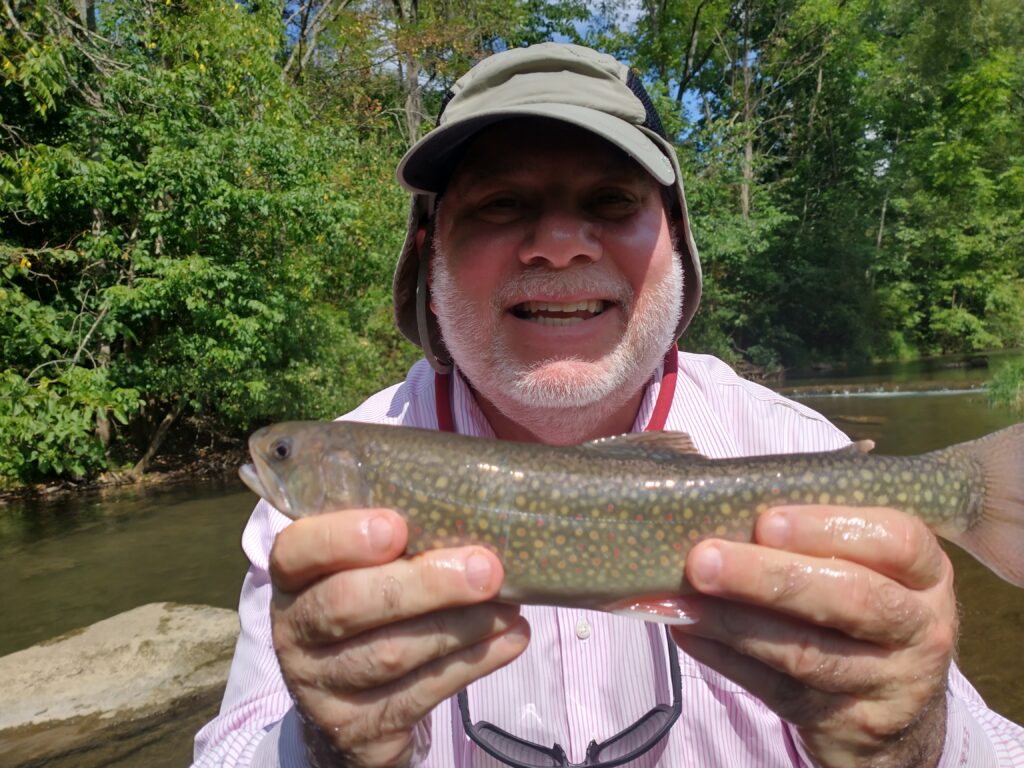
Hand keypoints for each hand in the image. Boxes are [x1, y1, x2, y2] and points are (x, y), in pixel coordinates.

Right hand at [269, 508, 529, 766]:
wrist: (354, 704)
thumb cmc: (375, 604)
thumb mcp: (367, 567)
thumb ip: (399, 533)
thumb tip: (476, 498)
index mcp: (293, 577)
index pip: (297, 550)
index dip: (342, 537)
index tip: (396, 526)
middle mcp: (295, 631)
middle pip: (348, 603)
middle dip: (425, 584)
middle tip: (486, 569)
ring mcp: (321, 686)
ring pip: (391, 653)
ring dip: (461, 625)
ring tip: (509, 606)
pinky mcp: (357, 729)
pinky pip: (419, 694)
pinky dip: (472, 663)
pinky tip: (509, 639)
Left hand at [672, 505, 956, 767]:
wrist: (894, 709)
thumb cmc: (860, 604)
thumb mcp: (864, 565)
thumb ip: (814, 534)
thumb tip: (721, 503)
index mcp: (924, 570)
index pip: (894, 539)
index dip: (827, 528)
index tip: (766, 521)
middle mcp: (921, 625)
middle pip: (849, 598)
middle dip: (768, 577)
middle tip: (702, 560)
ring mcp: (891, 682)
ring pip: (807, 652)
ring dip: (732, 622)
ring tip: (680, 600)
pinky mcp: (852, 723)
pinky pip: (778, 689)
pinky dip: (725, 658)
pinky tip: (688, 631)